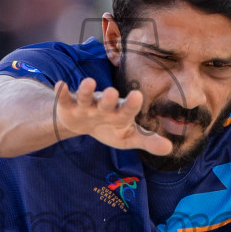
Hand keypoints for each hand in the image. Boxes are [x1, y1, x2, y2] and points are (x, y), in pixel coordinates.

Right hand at [54, 78, 173, 155]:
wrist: (85, 123)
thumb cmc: (111, 128)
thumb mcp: (128, 137)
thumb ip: (147, 141)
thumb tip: (169, 149)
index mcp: (120, 114)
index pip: (128, 110)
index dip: (132, 104)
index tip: (137, 96)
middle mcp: (104, 106)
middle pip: (107, 102)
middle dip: (109, 98)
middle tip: (113, 92)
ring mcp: (86, 105)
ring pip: (86, 97)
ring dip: (86, 90)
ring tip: (88, 82)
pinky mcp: (69, 106)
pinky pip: (65, 98)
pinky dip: (62, 92)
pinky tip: (60, 85)